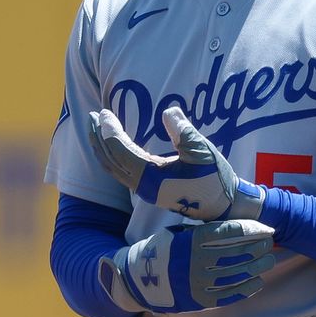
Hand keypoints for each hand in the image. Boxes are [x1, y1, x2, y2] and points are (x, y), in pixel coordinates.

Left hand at [89, 104, 265, 221]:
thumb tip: (168, 111)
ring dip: (103, 148)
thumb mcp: (202, 151)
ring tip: (96, 128)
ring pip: (114, 169)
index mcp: (153, 178)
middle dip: (98, 139)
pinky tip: (113, 145)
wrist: (224, 205)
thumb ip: (183, 131)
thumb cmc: (215, 178)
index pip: (121, 152)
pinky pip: (123, 173)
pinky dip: (113, 157)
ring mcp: (146, 190)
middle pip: (111, 161)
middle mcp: (144, 187)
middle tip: (91, 116)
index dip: (110, 132)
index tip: (104, 113)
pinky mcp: (151, 190)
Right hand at [98, 219, 274, 315]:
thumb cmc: (164, 251)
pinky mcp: (201, 301)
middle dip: (258, 247)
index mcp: (192, 241)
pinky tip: (257, 281)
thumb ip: (204, 231)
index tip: (265, 229)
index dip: (251, 230)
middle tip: (269, 243)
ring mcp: (200, 283)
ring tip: (268, 260)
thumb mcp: (179, 233)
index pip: (230, 232)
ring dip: (257, 267)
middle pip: (238, 253)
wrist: (140, 280)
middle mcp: (198, 262)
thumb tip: (236, 226)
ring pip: (238, 274)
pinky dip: (247, 288)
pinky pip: (230, 295)